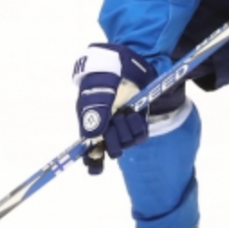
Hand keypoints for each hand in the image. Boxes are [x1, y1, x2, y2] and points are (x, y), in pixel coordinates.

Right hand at [71, 43, 156, 172]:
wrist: (128, 59)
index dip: (92, 161)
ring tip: (127, 113)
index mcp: (89, 121)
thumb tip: (90, 138)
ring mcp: (122, 124)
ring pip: (126, 143)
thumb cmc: (106, 72)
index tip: (95, 169)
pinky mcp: (137, 120)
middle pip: (111, 149)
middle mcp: (105, 126)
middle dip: (116, 139)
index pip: (88, 149)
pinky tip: (135, 114)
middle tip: (117, 121)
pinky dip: (139, 127)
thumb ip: (94, 113)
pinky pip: (140, 135)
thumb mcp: (98, 91)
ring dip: (128, 130)